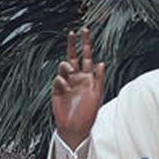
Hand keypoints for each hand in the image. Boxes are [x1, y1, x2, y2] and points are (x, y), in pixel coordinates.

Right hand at [52, 29, 103, 149]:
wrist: (75, 128)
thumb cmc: (88, 114)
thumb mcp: (97, 95)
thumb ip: (99, 79)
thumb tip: (101, 62)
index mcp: (88, 77)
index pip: (86, 57)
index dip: (85, 44)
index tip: (84, 31)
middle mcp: (77, 78)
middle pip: (73, 57)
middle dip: (73, 44)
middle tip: (73, 32)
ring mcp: (66, 83)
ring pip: (64, 66)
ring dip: (67, 65)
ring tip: (69, 71)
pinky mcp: (57, 90)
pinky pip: (58, 79)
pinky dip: (61, 81)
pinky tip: (65, 88)